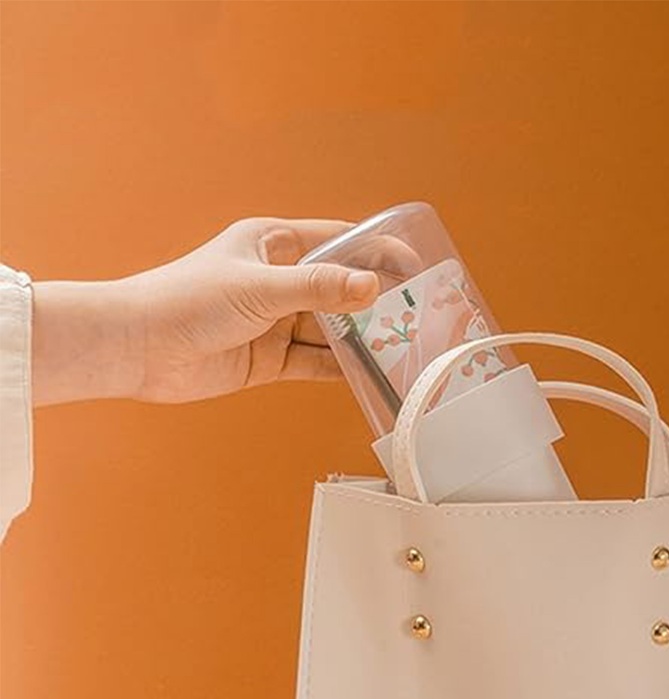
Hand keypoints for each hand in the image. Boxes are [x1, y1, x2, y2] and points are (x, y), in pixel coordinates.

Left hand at [30, 217, 379, 404]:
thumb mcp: (260, 287)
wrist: (139, 349)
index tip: (414, 266)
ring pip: (332, 329)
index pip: (339, 241)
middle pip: (341, 289)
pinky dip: (341, 368)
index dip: (377, 251)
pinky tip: (368, 373)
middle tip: (415, 315)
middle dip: (376, 302)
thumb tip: (371, 287)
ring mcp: (276, 321)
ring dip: (362, 339)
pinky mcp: (270, 359)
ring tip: (400, 348)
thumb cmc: (187, 300)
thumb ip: (319, 289)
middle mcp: (279, 280)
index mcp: (275, 244)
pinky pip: (316, 362)